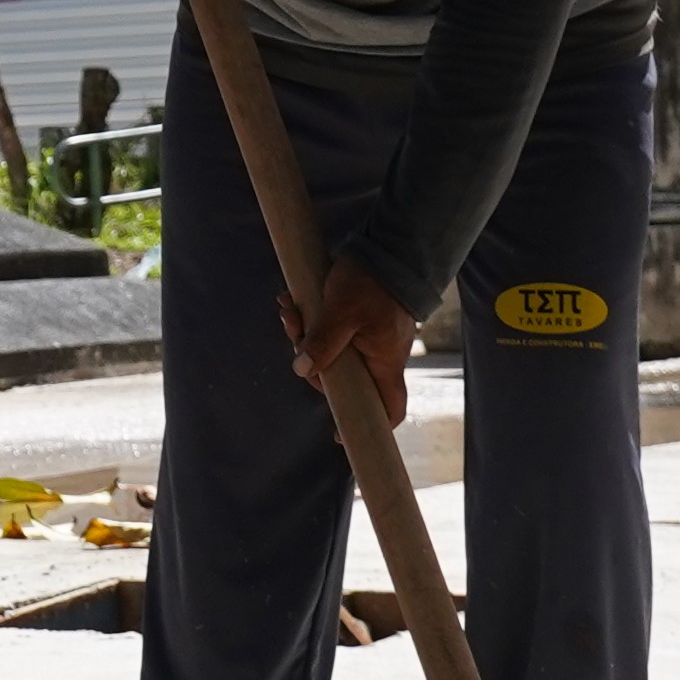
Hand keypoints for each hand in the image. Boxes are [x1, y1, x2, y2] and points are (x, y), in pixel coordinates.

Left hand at [287, 255, 419, 423]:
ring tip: (289, 308)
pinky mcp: (358, 322)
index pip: (388, 410)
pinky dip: (311, 321)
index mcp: (384, 363)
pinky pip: (330, 331)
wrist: (390, 244)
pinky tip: (293, 302)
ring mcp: (369, 340)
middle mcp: (379, 357)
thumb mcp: (343, 312)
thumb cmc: (372, 282)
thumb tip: (302, 371)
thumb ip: (324, 343)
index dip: (367, 427)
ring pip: (330, 352)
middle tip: (293, 329)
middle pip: (342, 379)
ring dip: (305, 333)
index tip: (337, 434)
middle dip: (310, 359)